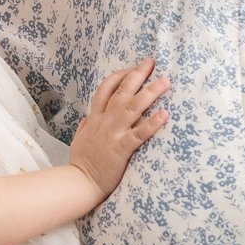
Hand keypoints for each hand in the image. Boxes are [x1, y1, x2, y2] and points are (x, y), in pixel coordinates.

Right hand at [68, 58, 170, 202]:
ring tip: (165, 82)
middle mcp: (105, 121)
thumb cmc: (80, 163)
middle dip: (137, 74)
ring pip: (133, 107)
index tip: (131, 69)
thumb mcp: (79, 140)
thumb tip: (87, 119)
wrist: (79, 183)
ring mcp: (113, 134)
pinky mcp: (121, 149)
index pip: (106, 88)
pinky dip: (152, 123)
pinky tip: (164, 115)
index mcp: (95, 118)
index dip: (119, 76)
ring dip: (150, 92)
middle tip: (151, 62)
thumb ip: (85, 127)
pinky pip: (139, 134)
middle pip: (122, 91)